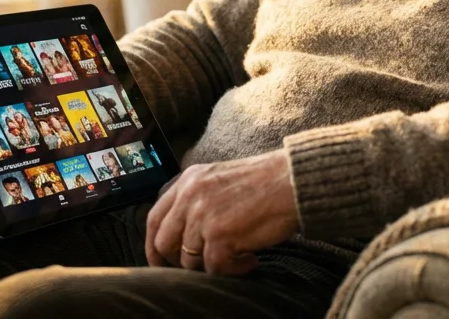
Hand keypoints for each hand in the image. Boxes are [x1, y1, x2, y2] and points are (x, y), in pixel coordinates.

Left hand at [145, 149, 298, 275]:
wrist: (294, 181)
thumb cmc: (266, 183)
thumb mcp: (220, 179)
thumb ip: (197, 199)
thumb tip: (183, 234)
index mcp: (188, 181)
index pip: (154, 218)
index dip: (154, 245)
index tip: (161, 261)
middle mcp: (190, 197)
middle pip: (165, 243)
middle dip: (178, 262)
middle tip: (202, 267)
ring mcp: (203, 216)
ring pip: (189, 260)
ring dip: (214, 265)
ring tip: (239, 256)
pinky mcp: (220, 235)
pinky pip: (215, 268)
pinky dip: (234, 270)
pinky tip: (251, 259)